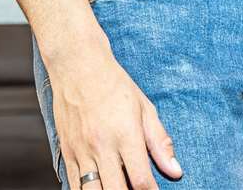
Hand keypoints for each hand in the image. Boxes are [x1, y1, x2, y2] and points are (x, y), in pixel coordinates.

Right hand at [48, 47, 181, 189]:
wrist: (78, 66)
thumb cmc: (114, 84)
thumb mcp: (145, 108)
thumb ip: (160, 142)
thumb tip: (175, 170)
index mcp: (126, 135)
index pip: (141, 179)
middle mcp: (102, 145)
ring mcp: (81, 150)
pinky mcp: (66, 151)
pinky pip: (73, 183)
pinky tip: (97, 189)